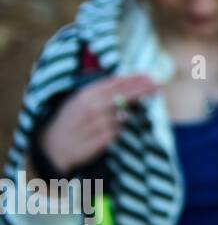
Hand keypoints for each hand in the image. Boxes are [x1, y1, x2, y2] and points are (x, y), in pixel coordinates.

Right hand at [36, 73, 157, 175]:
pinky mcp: (101, 139)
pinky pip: (117, 132)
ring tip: (102, 122)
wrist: (52, 148)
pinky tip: (101, 133)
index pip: (115, 83)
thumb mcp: (78, 101)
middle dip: (144, 89)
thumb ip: (100, 92)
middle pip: (125, 95)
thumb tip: (126, 81)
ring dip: (121, 117)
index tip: (149, 76)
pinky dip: (115, 131)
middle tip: (158, 85)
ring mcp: (97, 124)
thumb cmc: (69, 122)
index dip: (134, 79)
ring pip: (123, 116)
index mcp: (85, 95)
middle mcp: (92, 107)